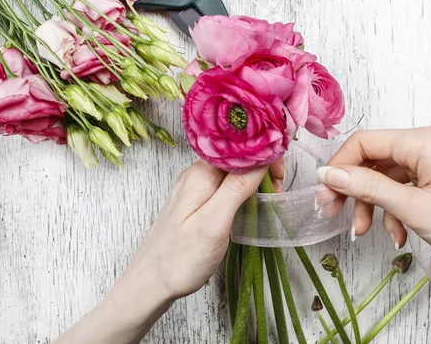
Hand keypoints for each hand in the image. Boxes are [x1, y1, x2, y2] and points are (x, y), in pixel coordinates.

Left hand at [127, 160, 267, 298]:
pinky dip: (243, 193)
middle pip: (237, 157)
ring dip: (254, 181)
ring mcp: (195, 189)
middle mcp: (196, 174)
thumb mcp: (214, 223)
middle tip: (276, 193)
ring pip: (232, 172)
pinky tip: (251, 207)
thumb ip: (237, 188)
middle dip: (262, 168)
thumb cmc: (181, 258)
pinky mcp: (197, 203)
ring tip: (268, 202)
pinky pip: (224, 187)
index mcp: (200, 173)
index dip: (263, 154)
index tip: (280, 176)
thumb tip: (261, 158)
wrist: (150, 283)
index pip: (239, 146)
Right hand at [316, 128, 430, 343]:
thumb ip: (367, 187)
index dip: (338, 167)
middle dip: (352, 190)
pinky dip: (393, 211)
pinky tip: (397, 235)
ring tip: (366, 233)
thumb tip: (329, 173)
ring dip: (372, 206)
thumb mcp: (412, 207)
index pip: (362, 142)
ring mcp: (430, 162)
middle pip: (371, 160)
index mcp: (419, 142)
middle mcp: (423, 145)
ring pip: (384, 178)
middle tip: (335, 215)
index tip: (325, 195)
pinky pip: (402, 189)